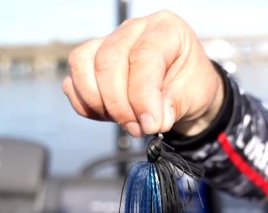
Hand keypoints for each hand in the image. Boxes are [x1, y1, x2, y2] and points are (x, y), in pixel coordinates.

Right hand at [62, 10, 224, 136]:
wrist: (184, 91)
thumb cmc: (190, 86)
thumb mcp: (195, 95)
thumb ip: (173, 106)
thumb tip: (151, 122)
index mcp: (165, 29)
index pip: (144, 56)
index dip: (143, 96)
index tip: (150, 125)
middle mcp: (133, 29)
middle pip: (108, 61)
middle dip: (120, 104)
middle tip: (138, 129)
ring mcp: (107, 42)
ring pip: (83, 65)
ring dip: (99, 103)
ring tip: (125, 122)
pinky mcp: (90, 62)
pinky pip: (72, 81)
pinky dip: (86, 104)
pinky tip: (108, 115)